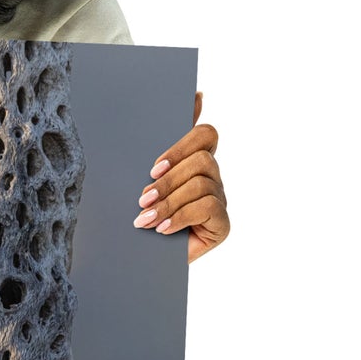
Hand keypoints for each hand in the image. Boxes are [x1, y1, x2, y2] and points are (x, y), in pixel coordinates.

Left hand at [134, 91, 228, 263]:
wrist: (139, 259)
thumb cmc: (139, 214)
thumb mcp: (140, 180)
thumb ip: (155, 148)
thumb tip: (188, 100)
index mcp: (193, 160)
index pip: (205, 134)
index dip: (182, 144)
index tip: (154, 166)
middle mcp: (211, 177)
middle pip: (203, 158)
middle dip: (168, 179)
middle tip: (143, 198)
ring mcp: (220, 199)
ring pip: (201, 184)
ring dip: (169, 201)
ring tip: (145, 218)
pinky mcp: (222, 223)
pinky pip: (208, 207)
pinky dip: (180, 217)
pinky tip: (162, 229)